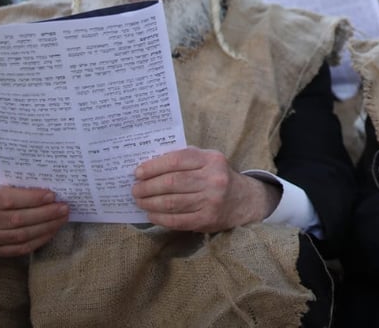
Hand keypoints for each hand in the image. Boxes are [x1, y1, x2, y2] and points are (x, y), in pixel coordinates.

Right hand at [0, 182, 68, 256]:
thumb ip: (18, 184)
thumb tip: (48, 184)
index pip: (8, 199)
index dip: (31, 198)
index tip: (52, 195)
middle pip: (17, 219)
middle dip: (44, 214)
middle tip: (64, 208)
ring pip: (20, 235)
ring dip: (45, 227)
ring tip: (62, 219)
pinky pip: (19, 248)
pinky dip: (38, 240)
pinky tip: (51, 231)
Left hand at [132, 146, 277, 232]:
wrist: (244, 200)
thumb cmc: (218, 176)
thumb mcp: (207, 160)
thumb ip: (183, 159)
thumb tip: (149, 167)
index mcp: (211, 159)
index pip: (176, 160)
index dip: (153, 167)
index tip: (138, 173)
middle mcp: (213, 179)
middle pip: (172, 182)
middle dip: (148, 187)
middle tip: (135, 189)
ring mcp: (211, 200)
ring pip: (172, 202)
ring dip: (150, 203)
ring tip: (140, 201)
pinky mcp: (207, 219)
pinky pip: (178, 220)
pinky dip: (160, 218)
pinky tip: (152, 215)